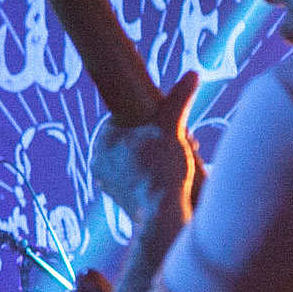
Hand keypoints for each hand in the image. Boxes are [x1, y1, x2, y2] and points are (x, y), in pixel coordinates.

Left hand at [92, 71, 200, 223]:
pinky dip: (158, 175)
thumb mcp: (172, 128)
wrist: (160, 216)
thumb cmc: (161, 170)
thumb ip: (179, 101)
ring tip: (184, 157)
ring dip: (162, 155)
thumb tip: (193, 75)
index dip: (148, 116)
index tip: (167, 120)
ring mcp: (110, 184)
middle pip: (133, 139)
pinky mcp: (122, 200)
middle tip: (183, 138)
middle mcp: (100, 164)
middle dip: (159, 137)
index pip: (123, 118)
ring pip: (138, 159)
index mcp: (102, 142)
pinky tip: (176, 176)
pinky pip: (140, 179)